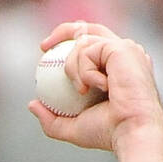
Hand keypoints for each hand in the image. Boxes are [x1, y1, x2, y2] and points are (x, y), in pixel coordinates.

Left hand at [29, 21, 162, 151]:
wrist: (129, 131)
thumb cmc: (107, 132)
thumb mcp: (72, 127)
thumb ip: (52, 118)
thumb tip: (32, 104)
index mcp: (116, 68)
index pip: (92, 45)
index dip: (68, 42)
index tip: (45, 52)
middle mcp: (123, 54)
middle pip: (90, 29)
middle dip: (64, 32)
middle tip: (43, 47)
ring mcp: (125, 49)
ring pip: (83, 43)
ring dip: (73, 67)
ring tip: (82, 91)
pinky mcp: (122, 48)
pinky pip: (88, 51)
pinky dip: (85, 71)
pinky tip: (98, 87)